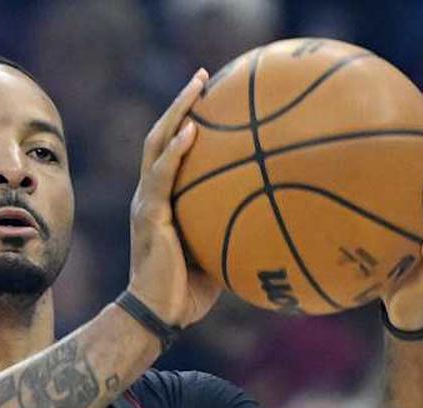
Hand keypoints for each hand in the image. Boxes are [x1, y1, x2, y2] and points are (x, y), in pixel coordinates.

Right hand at [127, 68, 222, 327]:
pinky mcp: (150, 216)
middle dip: (181, 103)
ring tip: (197, 86)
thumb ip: (231, 230)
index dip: (185, 121)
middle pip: (160, 136)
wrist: (158, 315)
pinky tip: (192, 132)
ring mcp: (146, 202)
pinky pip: (162, 177)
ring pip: (156, 145)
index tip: (208, 97)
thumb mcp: (217, 253)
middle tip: (203, 76)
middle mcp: (150, 194)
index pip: (170, 151)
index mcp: (162, 201)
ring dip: (176, 113)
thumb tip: (276, 220)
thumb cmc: (189, 293)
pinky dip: (175, 152)